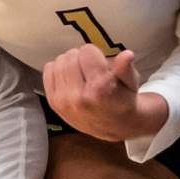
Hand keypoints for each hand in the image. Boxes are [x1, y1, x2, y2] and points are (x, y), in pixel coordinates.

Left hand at [41, 46, 169, 142]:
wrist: (113, 127)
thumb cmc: (123, 101)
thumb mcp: (131, 84)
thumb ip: (126, 69)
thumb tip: (127, 55)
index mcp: (99, 90)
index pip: (87, 51)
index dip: (96, 54)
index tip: (101, 64)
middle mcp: (78, 97)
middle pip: (72, 55)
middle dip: (83, 58)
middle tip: (92, 69)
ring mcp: (63, 101)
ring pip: (59, 61)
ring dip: (70, 62)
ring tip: (82, 73)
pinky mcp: (53, 102)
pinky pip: (48, 70)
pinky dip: (58, 69)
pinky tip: (70, 78)